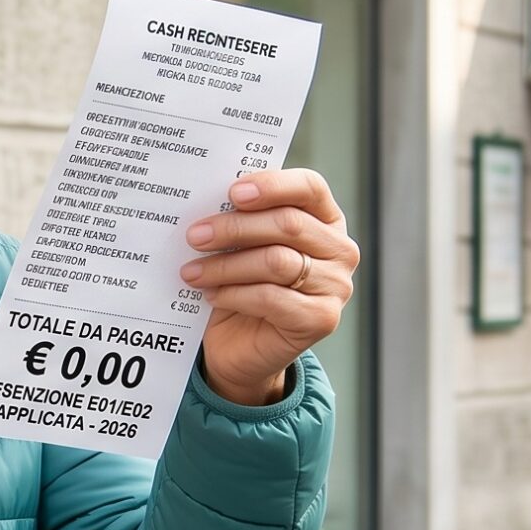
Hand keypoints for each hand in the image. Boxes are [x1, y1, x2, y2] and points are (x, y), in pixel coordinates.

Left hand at [180, 168, 358, 406]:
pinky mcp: (321, 319)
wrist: (240, 343)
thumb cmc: (242, 283)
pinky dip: (234, 294)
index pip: (309, 188)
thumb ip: (240, 220)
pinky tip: (211, 295)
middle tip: (194, 236)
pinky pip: (271, 298)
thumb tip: (208, 202)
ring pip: (277, 262)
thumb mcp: (242, 245)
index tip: (232, 193)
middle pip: (288, 224)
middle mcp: (339, 250)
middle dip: (234, 228)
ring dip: (226, 265)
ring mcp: (335, 286)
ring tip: (191, 271)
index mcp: (324, 219)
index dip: (272, 185)